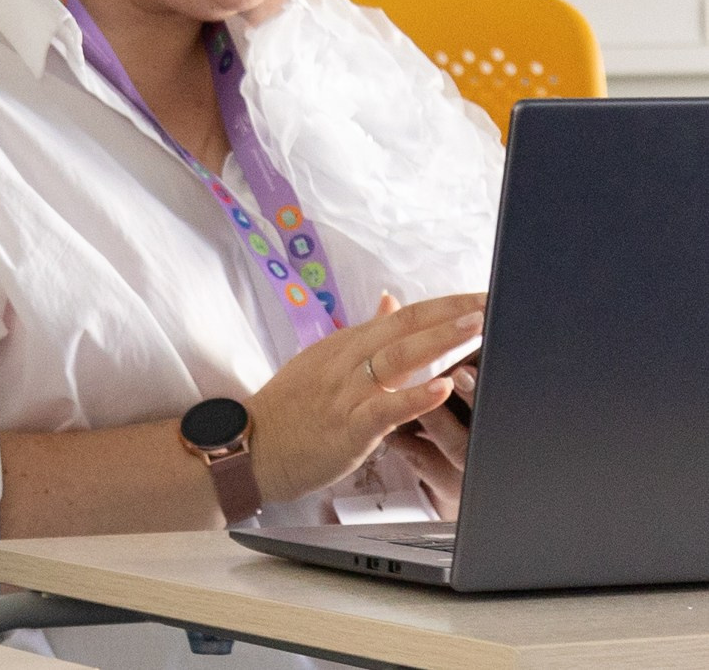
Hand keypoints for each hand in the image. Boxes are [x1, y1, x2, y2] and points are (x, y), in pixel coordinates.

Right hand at [244, 291, 482, 505]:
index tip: (479, 298)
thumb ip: (363, 334)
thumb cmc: (289, 409)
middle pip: (405, 327)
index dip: (444, 305)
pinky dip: (415, 396)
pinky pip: (385, 407)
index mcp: (344, 344)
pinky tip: (442, 387)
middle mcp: (347, 361)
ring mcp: (347, 392)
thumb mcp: (322, 361)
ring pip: (398, 358)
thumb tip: (391, 301)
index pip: (403, 315)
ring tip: (477, 329)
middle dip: (452, 314)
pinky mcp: (348, 426)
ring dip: (440, 341)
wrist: (252, 446)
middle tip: (491, 302)